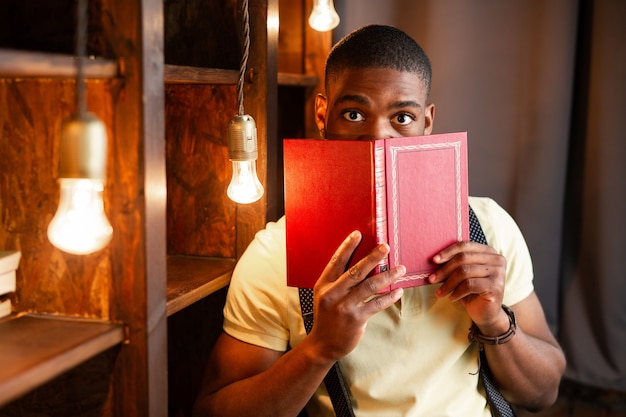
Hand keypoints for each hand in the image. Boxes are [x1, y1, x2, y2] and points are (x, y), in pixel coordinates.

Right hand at [309, 231, 404, 362]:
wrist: (323, 344)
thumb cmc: (328, 316)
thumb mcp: (326, 296)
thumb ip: (339, 282)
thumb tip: (362, 264)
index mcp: (324, 285)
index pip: (337, 261)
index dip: (347, 247)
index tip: (358, 234)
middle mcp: (333, 294)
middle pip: (356, 271)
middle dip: (373, 257)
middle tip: (386, 247)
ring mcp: (345, 307)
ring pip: (369, 286)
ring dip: (387, 275)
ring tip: (401, 268)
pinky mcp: (356, 319)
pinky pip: (377, 304)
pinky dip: (389, 297)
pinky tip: (398, 291)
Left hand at [428, 241, 506, 329]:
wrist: (486, 314)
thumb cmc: (472, 292)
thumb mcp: (463, 274)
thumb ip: (455, 264)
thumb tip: (435, 259)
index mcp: (489, 252)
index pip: (465, 245)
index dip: (448, 252)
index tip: (434, 260)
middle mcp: (497, 259)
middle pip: (463, 258)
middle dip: (444, 270)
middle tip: (431, 279)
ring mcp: (498, 272)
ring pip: (464, 272)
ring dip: (448, 284)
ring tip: (440, 292)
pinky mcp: (495, 286)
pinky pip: (469, 285)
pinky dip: (457, 292)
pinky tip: (451, 298)